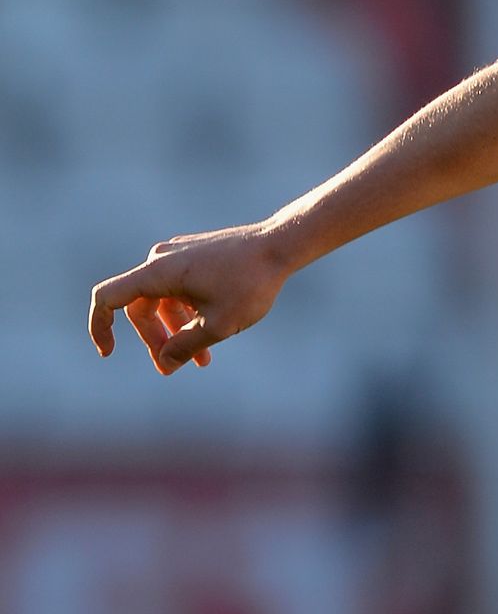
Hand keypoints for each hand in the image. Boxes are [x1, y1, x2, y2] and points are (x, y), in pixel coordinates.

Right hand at [88, 223, 289, 374]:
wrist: (281, 245)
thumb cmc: (251, 283)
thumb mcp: (218, 325)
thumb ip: (185, 346)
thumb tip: (164, 364)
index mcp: (158, 271)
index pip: (108, 298)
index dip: (99, 327)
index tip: (108, 353)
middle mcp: (162, 258)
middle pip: (140, 307)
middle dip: (155, 340)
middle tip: (170, 368)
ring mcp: (179, 254)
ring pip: (162, 300)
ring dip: (175, 330)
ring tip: (201, 361)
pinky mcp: (195, 255)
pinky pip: (179, 289)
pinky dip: (188, 312)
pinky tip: (209, 335)